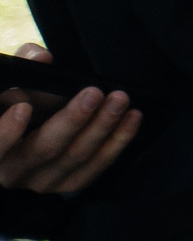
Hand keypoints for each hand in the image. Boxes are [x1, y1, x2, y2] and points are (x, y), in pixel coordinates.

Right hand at [0, 45, 139, 192]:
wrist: (31, 126)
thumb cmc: (15, 101)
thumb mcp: (11, 80)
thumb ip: (22, 64)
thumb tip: (41, 57)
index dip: (5, 132)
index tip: (23, 107)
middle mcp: (12, 171)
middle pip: (42, 150)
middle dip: (71, 120)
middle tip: (93, 93)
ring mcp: (42, 181)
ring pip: (75, 157)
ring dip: (102, 127)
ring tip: (119, 99)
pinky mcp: (69, 183)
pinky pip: (98, 165)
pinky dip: (118, 141)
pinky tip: (132, 117)